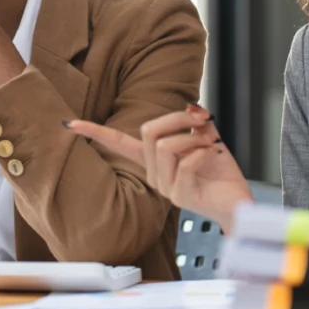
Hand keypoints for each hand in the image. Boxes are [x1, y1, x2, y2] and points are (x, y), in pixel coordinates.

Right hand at [67, 105, 252, 231]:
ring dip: (192, 138)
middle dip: (177, 118)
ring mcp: (164, 188)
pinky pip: (184, 162)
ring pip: (164, 146)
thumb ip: (195, 123)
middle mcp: (153, 174)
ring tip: (209, 146)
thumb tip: (191, 106)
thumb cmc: (220, 173)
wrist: (238, 202)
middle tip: (201, 121)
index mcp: (154, 160)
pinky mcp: (179, 197)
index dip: (95, 131)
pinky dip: (203, 152)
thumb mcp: (207, 138)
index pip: (118, 143)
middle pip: (148, 131)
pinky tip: (213, 157)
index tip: (70, 123)